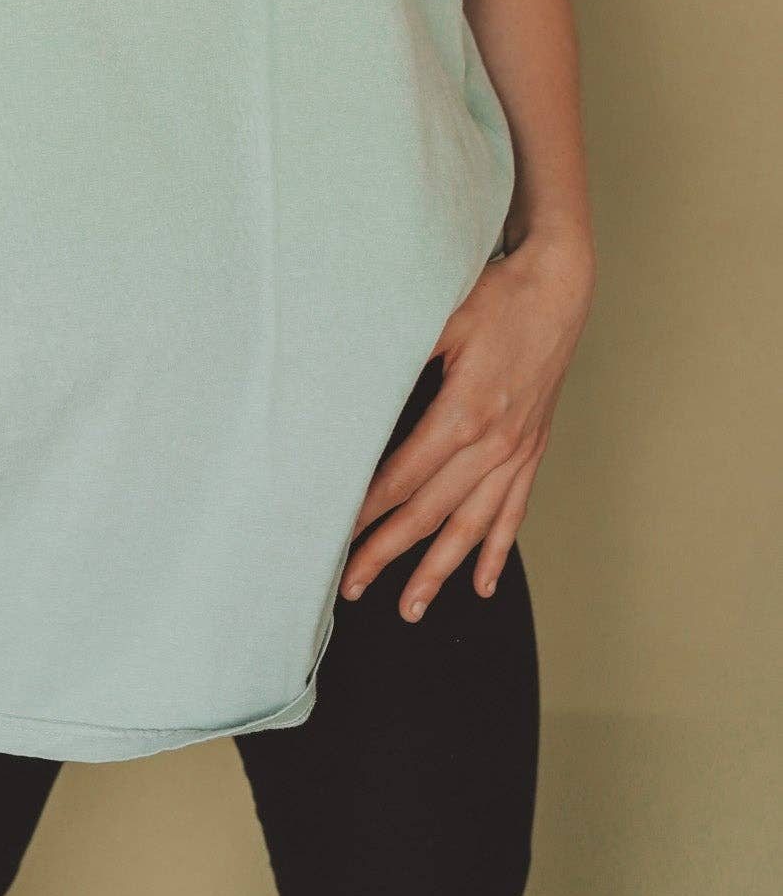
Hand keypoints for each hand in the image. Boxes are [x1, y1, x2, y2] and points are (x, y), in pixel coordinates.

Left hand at [338, 232, 595, 620]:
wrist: (559, 288)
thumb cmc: (495, 296)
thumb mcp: (439, 318)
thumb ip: (399, 359)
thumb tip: (350, 391)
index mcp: (464, 413)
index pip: (404, 477)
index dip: (368, 511)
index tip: (336, 537)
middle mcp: (494, 443)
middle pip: (431, 512)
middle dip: (388, 553)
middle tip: (351, 587)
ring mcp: (518, 450)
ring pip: (473, 525)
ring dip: (440, 569)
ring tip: (410, 607)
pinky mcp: (533, 448)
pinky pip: (514, 510)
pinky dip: (498, 550)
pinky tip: (483, 584)